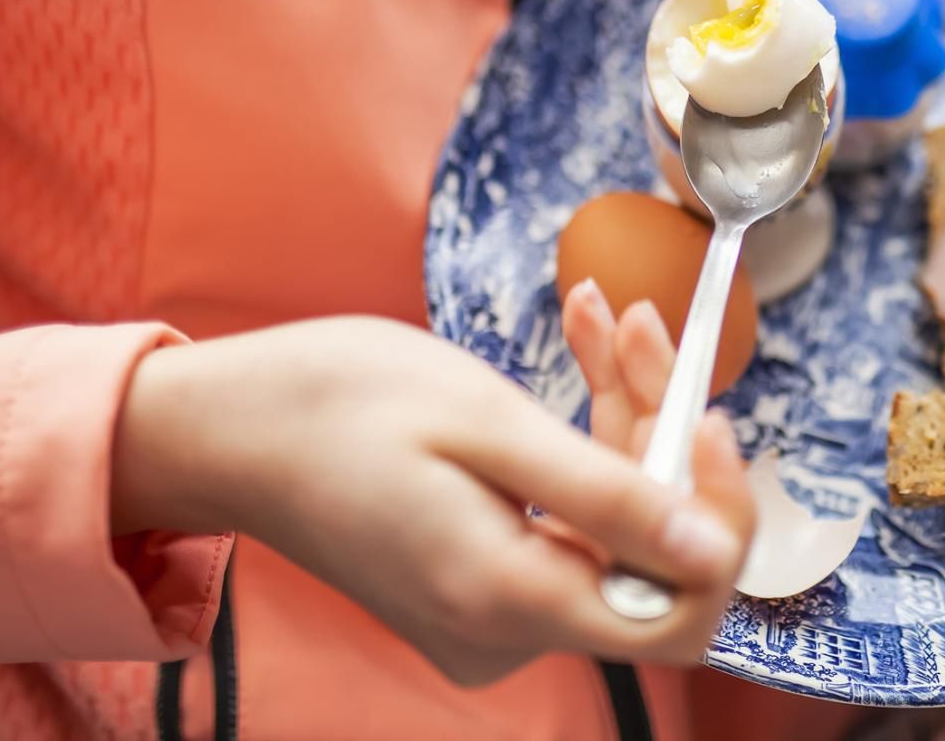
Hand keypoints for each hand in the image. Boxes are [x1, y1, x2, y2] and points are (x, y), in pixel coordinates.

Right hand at [110, 297, 752, 684]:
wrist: (225, 425)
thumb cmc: (333, 405)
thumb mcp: (484, 423)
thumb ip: (607, 494)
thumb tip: (711, 549)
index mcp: (508, 597)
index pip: (680, 608)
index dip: (719, 519)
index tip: (708, 416)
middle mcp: (505, 630)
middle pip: (650, 550)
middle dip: (663, 433)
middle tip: (637, 326)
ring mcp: (491, 613)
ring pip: (614, 523)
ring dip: (625, 415)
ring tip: (601, 315)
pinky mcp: (480, 582)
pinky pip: (569, 518)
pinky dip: (582, 437)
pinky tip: (575, 347)